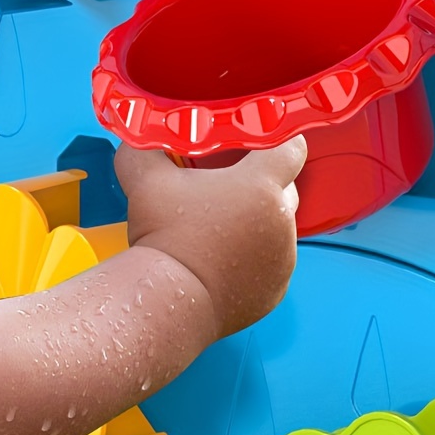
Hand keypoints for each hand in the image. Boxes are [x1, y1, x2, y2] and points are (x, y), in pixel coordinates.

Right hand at [117, 138, 305, 341]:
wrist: (167, 301)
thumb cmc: (162, 235)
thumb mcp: (144, 176)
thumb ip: (144, 145)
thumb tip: (141, 134)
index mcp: (261, 186)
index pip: (292, 149)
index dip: (278, 140)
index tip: (259, 140)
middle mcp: (281, 221)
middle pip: (286, 188)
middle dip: (262, 183)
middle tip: (227, 184)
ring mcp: (282, 260)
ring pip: (278, 228)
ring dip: (257, 222)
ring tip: (219, 227)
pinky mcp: (275, 290)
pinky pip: (271, 263)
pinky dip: (254, 258)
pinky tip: (222, 258)